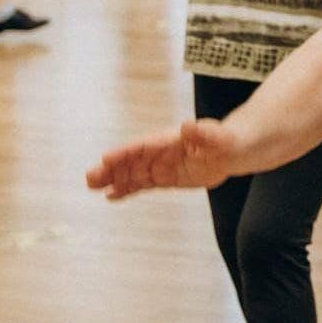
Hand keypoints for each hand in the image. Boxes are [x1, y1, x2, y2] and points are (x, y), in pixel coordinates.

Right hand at [86, 118, 239, 198]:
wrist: (230, 151)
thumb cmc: (224, 140)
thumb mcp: (216, 137)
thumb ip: (201, 133)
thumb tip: (187, 125)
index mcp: (168, 140)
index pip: (142, 146)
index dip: (125, 152)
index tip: (106, 157)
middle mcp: (159, 153)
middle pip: (131, 161)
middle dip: (111, 168)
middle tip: (90, 178)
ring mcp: (160, 166)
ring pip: (132, 174)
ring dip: (113, 180)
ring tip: (93, 186)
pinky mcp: (164, 178)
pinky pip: (141, 185)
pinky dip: (126, 190)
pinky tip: (110, 196)